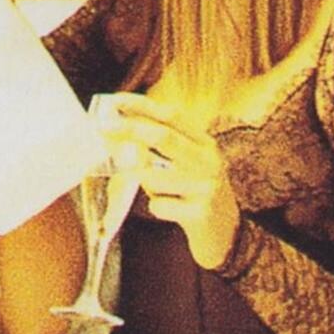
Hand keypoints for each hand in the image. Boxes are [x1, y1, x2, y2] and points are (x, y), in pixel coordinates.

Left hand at [91, 93, 239, 268]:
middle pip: (164, 137)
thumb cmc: (197, 194)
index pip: (172, 115)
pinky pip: (158, 206)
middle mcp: (208, 160)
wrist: (229, 234)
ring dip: (144, 182)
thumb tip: (118, 136)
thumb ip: (162, 150)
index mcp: (205, 143)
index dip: (142, 106)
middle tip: (104, 127)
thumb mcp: (190, 165)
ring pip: (154, 176)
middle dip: (130, 129)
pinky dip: (155, 207)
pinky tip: (170, 210)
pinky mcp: (199, 212)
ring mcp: (205, 186)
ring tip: (158, 190)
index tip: (115, 100)